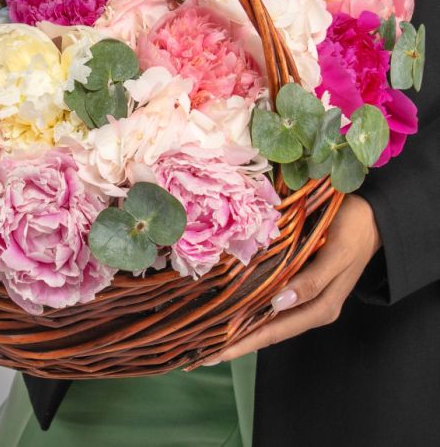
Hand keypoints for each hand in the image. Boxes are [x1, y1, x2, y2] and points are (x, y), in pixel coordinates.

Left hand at [207, 194, 380, 363]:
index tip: (216, 353)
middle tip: (201, 353)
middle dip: (235, 343)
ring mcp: (304, 297)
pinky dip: (250, 307)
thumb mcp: (337, 255)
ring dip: (240, 328)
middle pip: (267, 331)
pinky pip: (270, 301)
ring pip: (266, 319)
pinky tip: (231, 308)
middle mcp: (309, 307)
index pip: (274, 331)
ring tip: (209, 336)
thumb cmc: (353, 232)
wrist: (370, 218)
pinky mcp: (299, 282)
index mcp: (321, 307)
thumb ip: (312, 281)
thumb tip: (279, 304)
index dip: (243, 343)